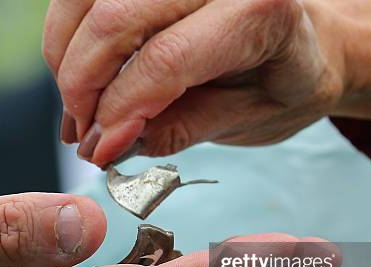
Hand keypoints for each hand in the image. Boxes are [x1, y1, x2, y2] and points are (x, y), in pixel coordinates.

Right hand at [44, 0, 344, 166]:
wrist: (304, 40)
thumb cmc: (285, 81)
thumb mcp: (247, 119)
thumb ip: (179, 130)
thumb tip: (110, 142)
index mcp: (259, 11)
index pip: (165, 60)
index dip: (120, 109)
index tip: (100, 149)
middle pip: (115, 18)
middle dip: (81, 83)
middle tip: (83, 134)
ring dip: (66, 55)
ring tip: (77, 107)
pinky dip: (70, 33)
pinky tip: (79, 69)